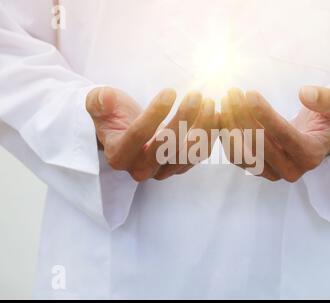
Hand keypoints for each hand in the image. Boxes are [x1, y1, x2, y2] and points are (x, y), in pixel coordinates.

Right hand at [86, 87, 216, 181]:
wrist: (126, 129)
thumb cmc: (113, 115)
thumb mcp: (99, 104)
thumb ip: (99, 101)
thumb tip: (106, 99)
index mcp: (118, 154)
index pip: (138, 136)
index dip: (155, 113)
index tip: (170, 90)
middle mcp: (140, 169)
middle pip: (166, 147)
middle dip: (184, 119)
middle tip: (196, 95)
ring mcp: (162, 171)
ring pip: (187, 154)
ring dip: (201, 128)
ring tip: (209, 103)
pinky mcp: (179, 167)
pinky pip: (199, 155)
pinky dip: (209, 136)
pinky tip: (216, 115)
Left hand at [220, 87, 329, 181]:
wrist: (314, 137)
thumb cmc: (325, 119)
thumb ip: (327, 99)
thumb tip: (305, 93)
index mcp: (310, 155)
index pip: (283, 135)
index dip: (265, 114)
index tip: (249, 93)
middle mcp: (291, 170)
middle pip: (260, 145)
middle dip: (243, 116)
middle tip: (232, 93)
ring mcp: (272, 174)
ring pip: (244, 154)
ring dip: (231, 126)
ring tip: (226, 101)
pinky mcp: (257, 171)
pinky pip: (236, 157)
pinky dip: (226, 137)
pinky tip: (221, 114)